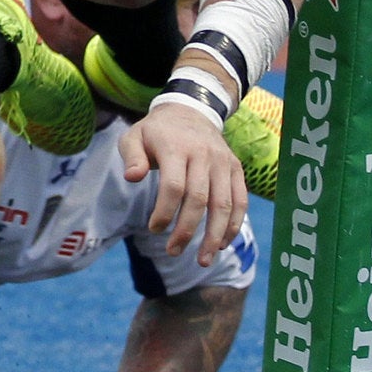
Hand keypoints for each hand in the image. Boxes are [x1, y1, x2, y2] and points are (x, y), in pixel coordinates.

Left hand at [118, 102, 245, 266]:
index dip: (165, 211)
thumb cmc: (156, 132)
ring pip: (224, 204)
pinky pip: (240, 200)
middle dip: (187, 230)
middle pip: (200, 199)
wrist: (191, 111)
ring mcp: (223, 162)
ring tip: (203, 260)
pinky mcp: (236, 169)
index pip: (174, 186)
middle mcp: (204, 155)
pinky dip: (234, 224)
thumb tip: (131, 178)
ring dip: (214, 235)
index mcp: (176, 147)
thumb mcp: (135, 136)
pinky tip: (221, 244)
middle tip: (172, 251)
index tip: (154, 229)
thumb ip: (131, 157)